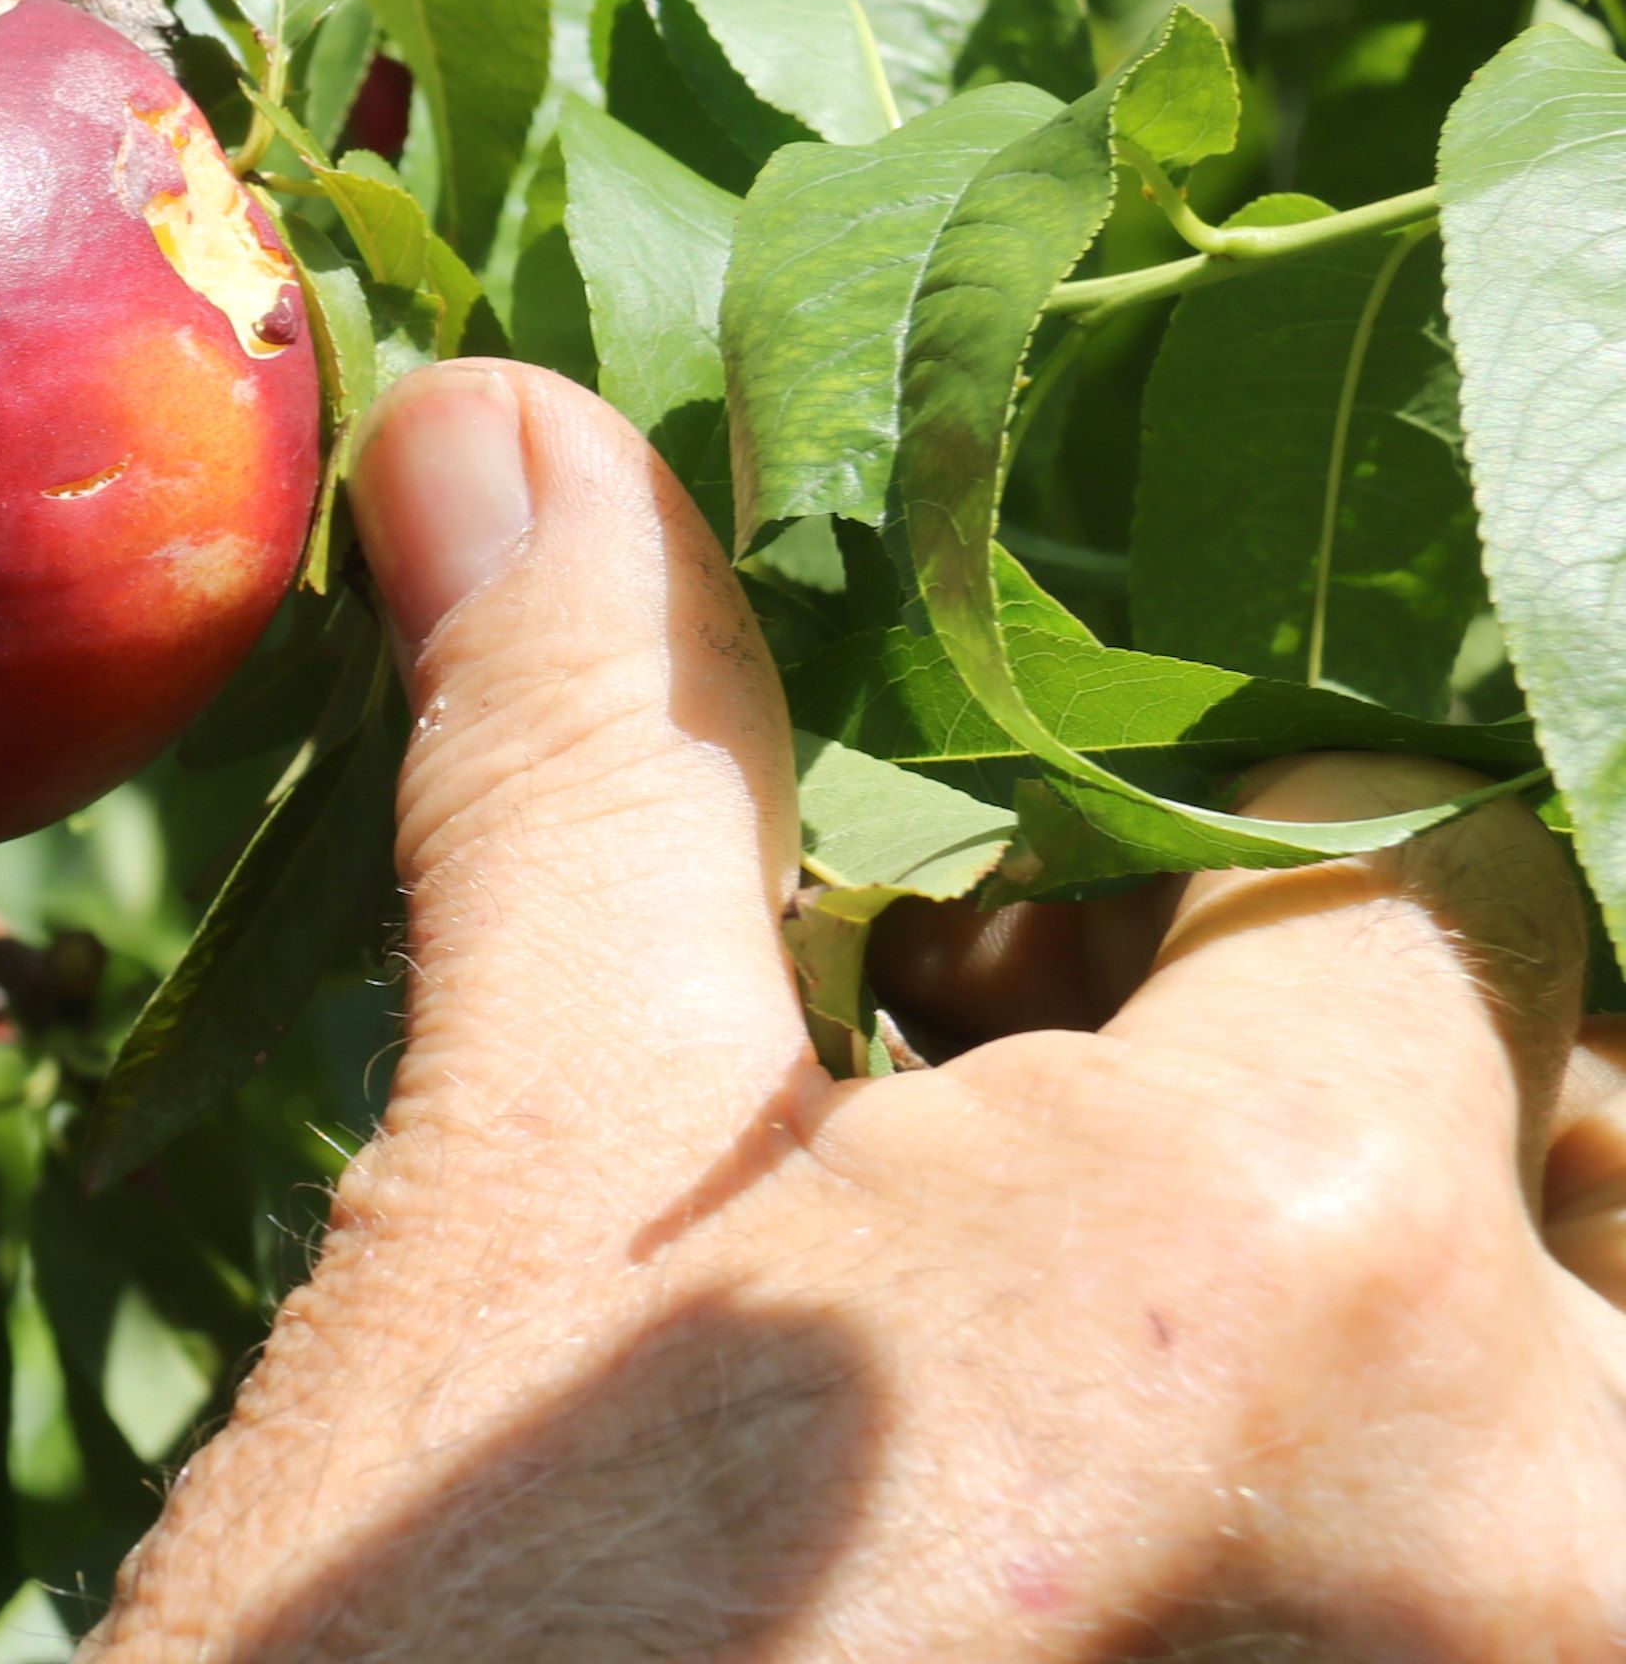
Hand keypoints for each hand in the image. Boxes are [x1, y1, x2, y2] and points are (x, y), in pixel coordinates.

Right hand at [85, 361, 1625, 1658]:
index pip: (1414, 867)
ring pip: (1603, 1398)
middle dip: (1386, 1117)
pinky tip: (1111, 1555)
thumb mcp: (519, 1212)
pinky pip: (1541, 1550)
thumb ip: (601, 786)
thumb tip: (505, 422)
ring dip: (1433, 1340)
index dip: (1172, 882)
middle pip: (1605, 1141)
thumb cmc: (451, 1659)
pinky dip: (1430, 1510)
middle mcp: (1553, 1526)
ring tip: (1123, 1419)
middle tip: (1081, 1192)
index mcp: (1284, 1264)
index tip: (992, 976)